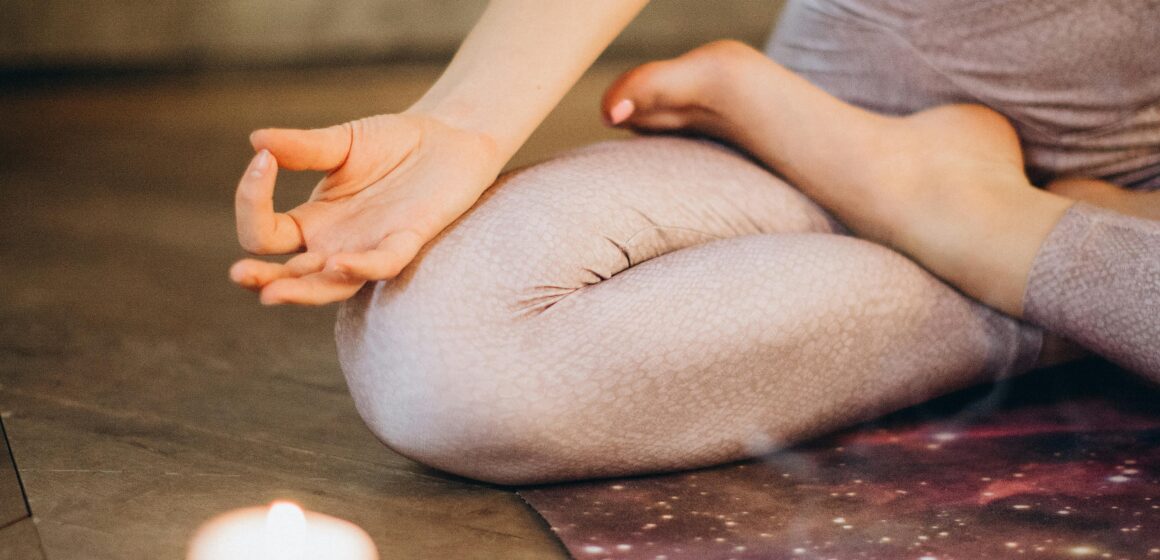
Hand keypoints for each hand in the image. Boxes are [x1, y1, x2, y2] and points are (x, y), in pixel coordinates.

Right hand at [230, 113, 501, 304]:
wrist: (448, 137)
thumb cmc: (394, 144)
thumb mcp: (342, 141)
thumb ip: (303, 146)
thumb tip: (256, 140)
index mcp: (311, 221)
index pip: (264, 233)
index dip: (252, 202)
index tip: (262, 160)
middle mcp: (335, 244)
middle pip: (290, 274)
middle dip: (262, 278)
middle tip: (239, 274)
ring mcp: (370, 247)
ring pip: (331, 285)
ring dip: (302, 291)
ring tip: (271, 293)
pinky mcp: (408, 240)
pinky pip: (383, 264)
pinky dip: (361, 267)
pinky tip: (338, 263)